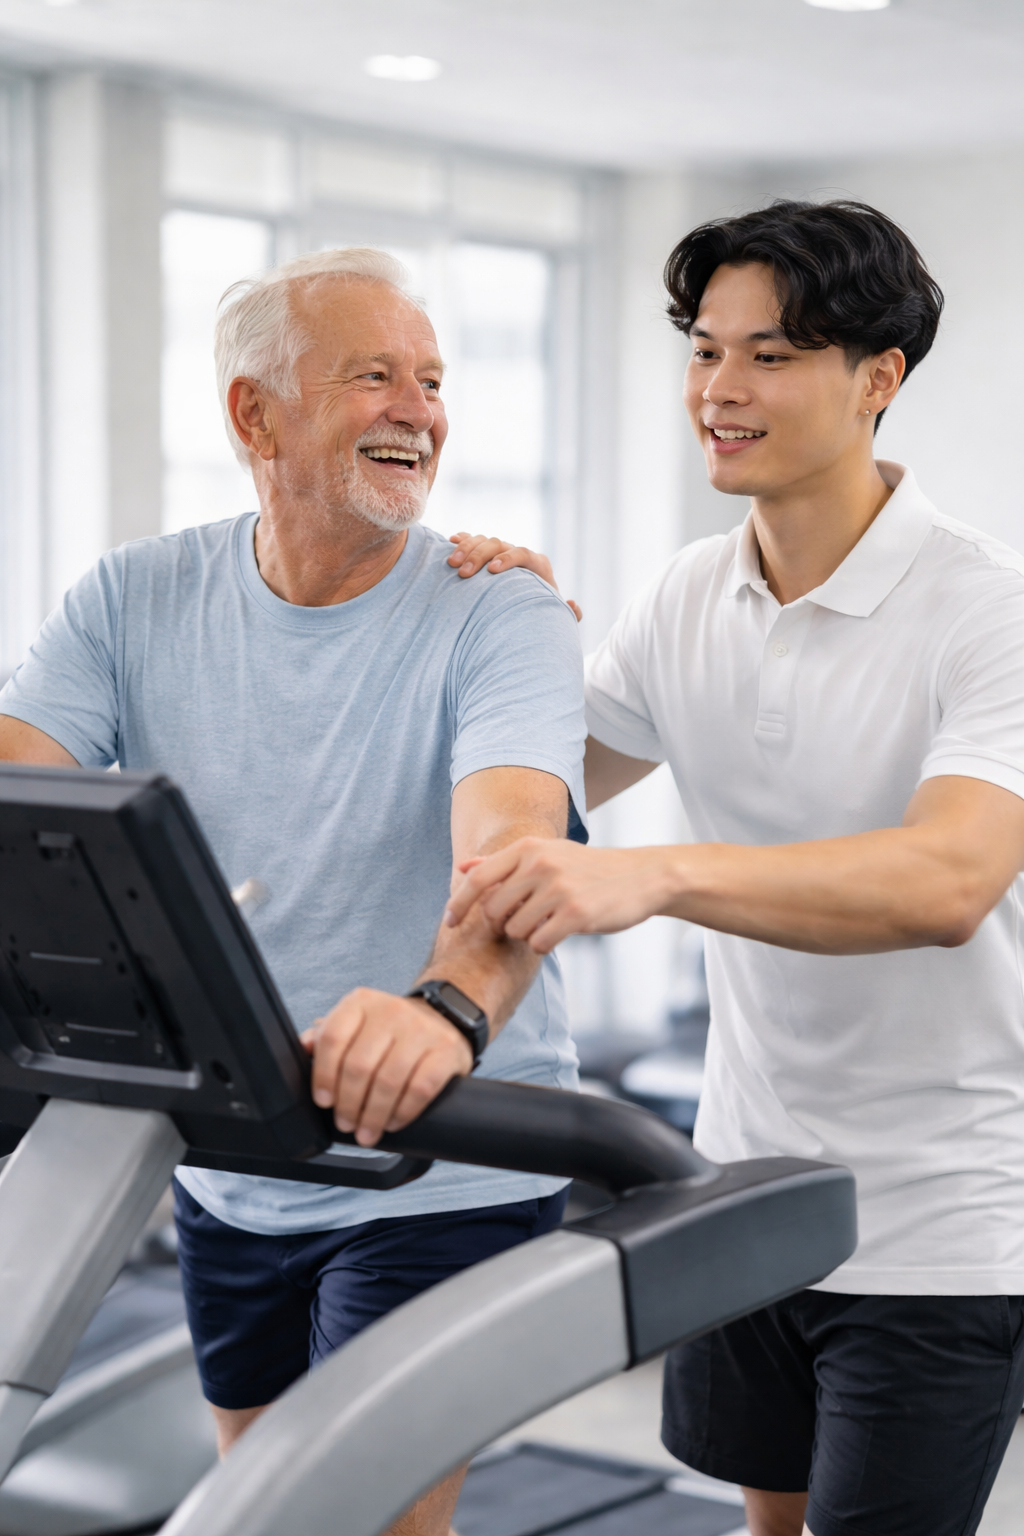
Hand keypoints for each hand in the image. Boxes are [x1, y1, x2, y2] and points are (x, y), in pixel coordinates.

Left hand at [301, 989, 472, 1145]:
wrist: (443, 1018)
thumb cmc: (390, 1030)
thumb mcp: (357, 1023)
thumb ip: (328, 1035)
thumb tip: (302, 1050)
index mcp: (361, 1002)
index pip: (333, 1038)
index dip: (323, 1075)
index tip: (324, 1101)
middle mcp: (391, 1010)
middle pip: (359, 1065)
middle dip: (348, 1104)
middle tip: (346, 1123)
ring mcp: (421, 1029)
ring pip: (388, 1081)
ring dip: (373, 1115)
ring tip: (367, 1132)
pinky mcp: (446, 1050)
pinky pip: (420, 1089)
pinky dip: (403, 1112)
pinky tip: (393, 1122)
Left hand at [444, 839, 670, 952]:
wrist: (642, 876)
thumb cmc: (588, 868)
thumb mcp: (547, 853)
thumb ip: (502, 862)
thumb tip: (462, 866)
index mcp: (529, 847)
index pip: (478, 878)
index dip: (458, 903)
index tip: (450, 922)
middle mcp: (540, 864)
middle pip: (493, 910)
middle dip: (502, 924)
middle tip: (523, 921)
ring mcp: (558, 888)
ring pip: (515, 929)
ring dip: (526, 934)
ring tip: (547, 922)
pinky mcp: (575, 914)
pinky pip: (537, 943)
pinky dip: (543, 945)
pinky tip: (559, 933)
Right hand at [447, 532, 581, 621]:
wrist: (530, 606)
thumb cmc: (541, 611)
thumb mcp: (556, 613)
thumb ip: (570, 613)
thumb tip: (573, 604)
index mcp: (537, 565)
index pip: (523, 553)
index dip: (508, 558)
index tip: (492, 571)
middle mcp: (518, 553)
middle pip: (498, 544)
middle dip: (479, 556)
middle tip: (463, 573)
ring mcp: (502, 551)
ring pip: (483, 540)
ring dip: (466, 549)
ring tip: (452, 564)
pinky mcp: (488, 553)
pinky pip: (474, 540)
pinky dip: (463, 540)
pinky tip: (451, 542)